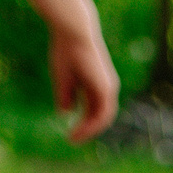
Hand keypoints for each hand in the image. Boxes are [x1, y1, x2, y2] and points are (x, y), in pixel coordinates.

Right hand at [49, 25, 118, 141]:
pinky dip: (92, 125)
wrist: (73, 32)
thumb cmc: (66, 50)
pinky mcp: (106, 88)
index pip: (95, 109)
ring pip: (103, 118)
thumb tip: (65, 112)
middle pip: (99, 115)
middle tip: (72, 140)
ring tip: (73, 139)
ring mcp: (108, 87)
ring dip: (88, 130)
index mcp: (98, 83)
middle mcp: (107, 87)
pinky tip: (79, 131)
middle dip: (86, 130)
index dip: (84, 122)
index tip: (70, 132)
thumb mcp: (63, 78)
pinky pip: (102, 114)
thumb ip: (66, 95)